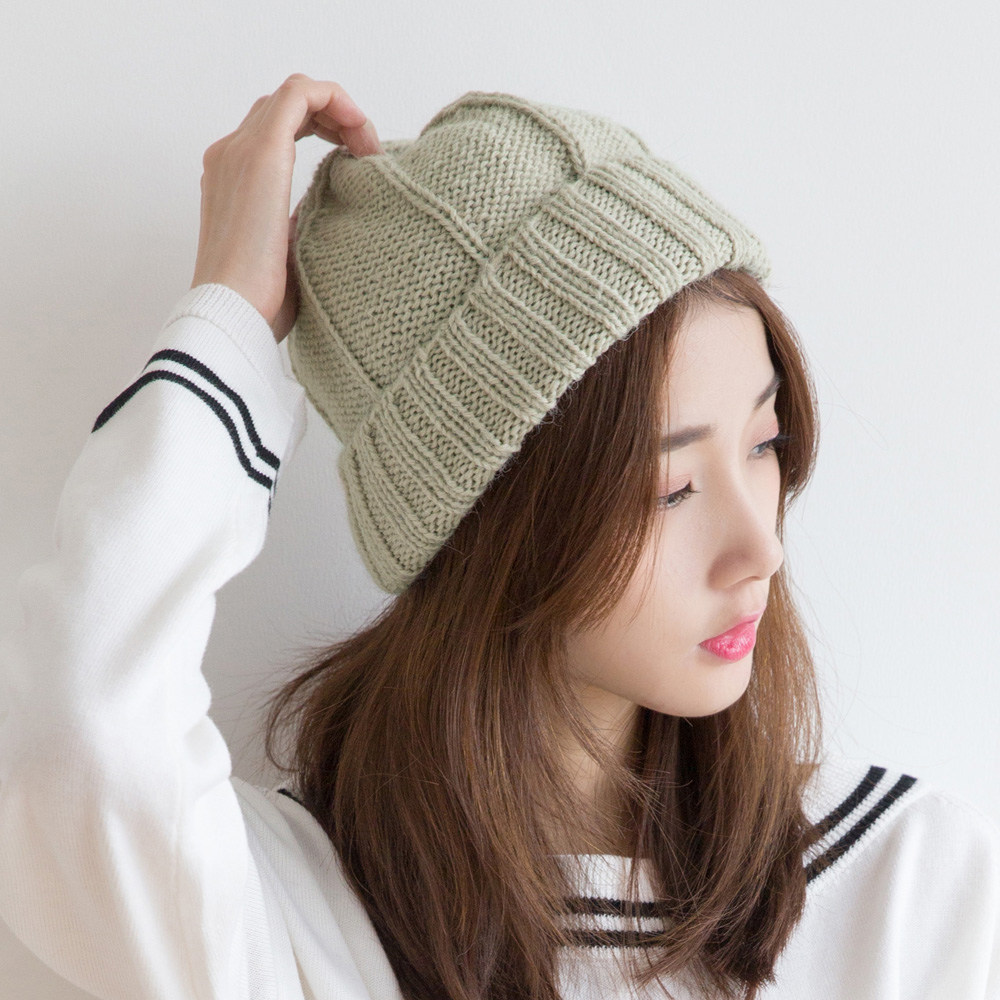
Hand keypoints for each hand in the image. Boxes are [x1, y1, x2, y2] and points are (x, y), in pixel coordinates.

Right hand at [190, 73, 382, 343]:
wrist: (232, 312)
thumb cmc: (259, 303)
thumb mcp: (284, 255)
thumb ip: (297, 226)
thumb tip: (326, 216)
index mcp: (232, 181)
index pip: (276, 131)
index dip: (322, 133)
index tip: (356, 165)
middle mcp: (230, 156)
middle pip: (284, 108)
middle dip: (334, 120)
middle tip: (368, 155)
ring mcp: (241, 150)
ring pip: (294, 96)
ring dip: (339, 111)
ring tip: (368, 147)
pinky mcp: (262, 152)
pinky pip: (301, 93)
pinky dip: (336, 99)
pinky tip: (361, 131)